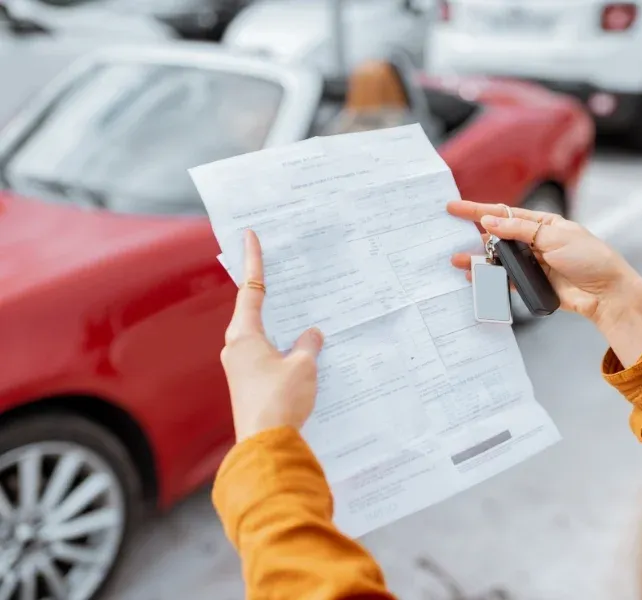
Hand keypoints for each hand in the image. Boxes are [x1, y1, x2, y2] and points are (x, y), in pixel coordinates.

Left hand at [220, 230, 323, 442]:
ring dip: (279, 325)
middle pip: (253, 311)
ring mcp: (241, 369)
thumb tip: (311, 335)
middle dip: (268, 293)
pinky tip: (301, 351)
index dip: (253, 261)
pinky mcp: (250, 386)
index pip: (251, 289)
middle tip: (280, 271)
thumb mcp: (303, 366)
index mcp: (244, 336)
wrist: (265, 445)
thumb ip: (308, 345)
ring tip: (300, 313)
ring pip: (262, 336)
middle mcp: (237, 349)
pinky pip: (267, 356)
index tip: (250, 236)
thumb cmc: (280, 400)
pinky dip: (282, 348)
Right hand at [447, 201, 641, 365]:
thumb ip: (520, 230)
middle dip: (472, 235)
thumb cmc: (590, 259)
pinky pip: (505, 279)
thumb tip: (490, 221)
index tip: (454, 207)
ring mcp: (532, 263)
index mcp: (542, 223)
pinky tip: (476, 277)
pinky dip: (490, 278)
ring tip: (457, 260)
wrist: (607, 294)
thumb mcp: (555, 237)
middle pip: (496, 236)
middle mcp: (534, 241)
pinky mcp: (532, 283)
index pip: (504, 214)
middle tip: (448, 234)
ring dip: (478, 259)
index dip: (477, 210)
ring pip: (498, 258)